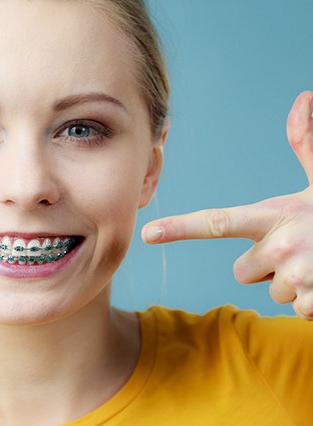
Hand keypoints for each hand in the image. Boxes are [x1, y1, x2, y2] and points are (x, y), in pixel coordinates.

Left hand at [142, 91, 312, 318]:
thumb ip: (308, 145)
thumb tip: (302, 97)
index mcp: (276, 216)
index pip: (217, 222)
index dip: (180, 228)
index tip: (148, 233)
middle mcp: (281, 247)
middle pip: (242, 271)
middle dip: (264, 265)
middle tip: (301, 249)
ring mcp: (298, 278)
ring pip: (270, 290)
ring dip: (290, 282)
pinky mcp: (312, 303)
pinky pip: (295, 308)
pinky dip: (310, 300)